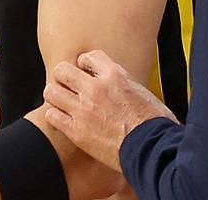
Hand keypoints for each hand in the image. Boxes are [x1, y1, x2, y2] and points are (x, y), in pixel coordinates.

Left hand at [43, 50, 175, 171]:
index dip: (84, 64)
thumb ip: (122, 83)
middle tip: (68, 86)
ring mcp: (83, 109)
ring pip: (51, 91)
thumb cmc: (156, 125)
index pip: (87, 56)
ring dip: (56, 96)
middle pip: (62, 70)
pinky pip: (51, 115)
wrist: (155, 151)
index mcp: (115, 76)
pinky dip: (55, 115)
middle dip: (64, 77)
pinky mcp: (76, 130)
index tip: (84, 71)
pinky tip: (63, 119)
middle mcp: (95, 89)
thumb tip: (113, 82)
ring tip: (63, 102)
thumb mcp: (142, 92)